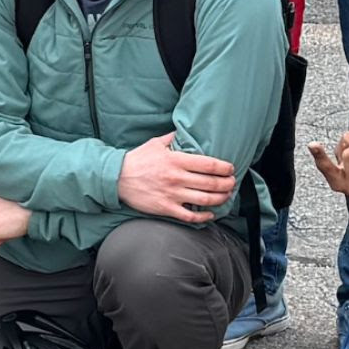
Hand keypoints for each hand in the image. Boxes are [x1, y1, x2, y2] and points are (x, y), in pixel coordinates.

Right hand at [118, 132, 239, 224]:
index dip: (224, 168)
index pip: (209, 164)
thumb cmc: (137, 159)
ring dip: (220, 198)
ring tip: (226, 196)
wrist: (116, 178)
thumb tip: (186, 131)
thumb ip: (173, 138)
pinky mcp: (166, 208)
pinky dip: (204, 217)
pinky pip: (190, 216)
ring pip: (205, 199)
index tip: (230, 168)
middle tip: (232, 182)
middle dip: (227, 183)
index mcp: (176, 160)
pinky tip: (210, 214)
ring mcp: (172, 194)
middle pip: (211, 183)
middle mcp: (176, 178)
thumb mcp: (155, 143)